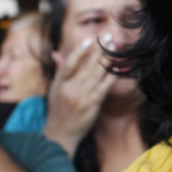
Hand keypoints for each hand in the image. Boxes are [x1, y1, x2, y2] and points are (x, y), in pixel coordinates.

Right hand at [43, 36, 115, 155]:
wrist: (60, 135)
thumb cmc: (58, 110)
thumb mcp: (55, 89)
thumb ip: (60, 71)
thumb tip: (57, 53)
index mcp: (60, 83)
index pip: (69, 63)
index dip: (80, 51)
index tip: (90, 40)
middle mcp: (70, 89)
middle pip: (86, 66)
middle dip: (99, 50)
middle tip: (109, 37)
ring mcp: (81, 97)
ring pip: (96, 75)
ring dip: (107, 60)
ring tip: (115, 48)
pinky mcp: (91, 106)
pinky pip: (102, 89)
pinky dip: (109, 78)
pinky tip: (116, 70)